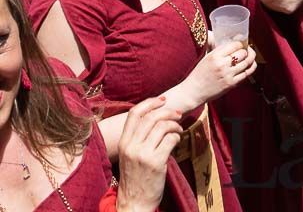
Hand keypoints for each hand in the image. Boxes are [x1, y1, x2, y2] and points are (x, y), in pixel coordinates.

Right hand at [115, 97, 181, 211]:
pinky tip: (177, 140)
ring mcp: (143, 154)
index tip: (162, 100)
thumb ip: (137, 138)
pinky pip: (170, 140)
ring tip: (179, 129)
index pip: (134, 114)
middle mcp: (131, 146)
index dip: (149, 103)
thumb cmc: (135, 178)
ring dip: (175, 125)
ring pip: (162, 126)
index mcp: (123, 143)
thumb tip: (156, 118)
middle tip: (178, 114)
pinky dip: (177, 136)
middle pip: (151, 117)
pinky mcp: (156, 162)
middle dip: (167, 111)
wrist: (134, 203)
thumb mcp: (130, 156)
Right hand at [169, 40, 256, 111]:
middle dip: (247, 50)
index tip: (242, 44)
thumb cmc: (199, 74)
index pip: (234, 45)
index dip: (241, 43)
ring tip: (250, 56)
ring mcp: (227, 74)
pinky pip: (246, 74)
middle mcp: (222, 64)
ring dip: (250, 58)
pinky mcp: (231, 84)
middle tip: (247, 50)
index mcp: (215, 55)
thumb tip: (233, 44)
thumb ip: (219, 51)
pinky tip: (250, 65)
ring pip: (246, 62)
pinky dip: (250, 68)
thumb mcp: (206, 58)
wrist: (193, 91)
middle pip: (243, 53)